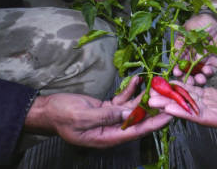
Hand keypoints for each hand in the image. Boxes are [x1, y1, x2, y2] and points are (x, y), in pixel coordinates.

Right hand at [24, 76, 170, 146]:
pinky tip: (137, 80)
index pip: (134, 132)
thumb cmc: (62, 114)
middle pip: (136, 121)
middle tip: (169, 98)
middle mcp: (110, 130)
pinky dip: (129, 91)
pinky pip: (121, 101)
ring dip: (142, 97)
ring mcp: (108, 119)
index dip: (152, 124)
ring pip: (131, 109)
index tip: (169, 116)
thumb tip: (129, 115)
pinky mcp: (105, 109)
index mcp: (105, 137)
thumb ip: (107, 116)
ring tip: (155, 85)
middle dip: (152, 110)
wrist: (47, 109)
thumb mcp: (83, 116)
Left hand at [148, 82, 216, 133]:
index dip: (182, 112)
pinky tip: (173, 81)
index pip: (198, 117)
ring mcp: (210, 105)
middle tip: (151, 99)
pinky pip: (195, 91)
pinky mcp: (212, 96)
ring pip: (188, 99)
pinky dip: (184, 86)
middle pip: (187, 108)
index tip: (167, 108)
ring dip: (172, 94)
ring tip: (157, 89)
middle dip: (169, 103)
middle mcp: (211, 114)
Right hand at [172, 13, 216, 83]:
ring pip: (199, 75)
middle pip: (188, 74)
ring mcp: (204, 62)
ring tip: (198, 79)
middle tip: (187, 82)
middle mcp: (193, 59)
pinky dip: (208, 73)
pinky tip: (206, 71)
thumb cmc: (201, 22)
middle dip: (187, 80)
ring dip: (198, 80)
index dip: (177, 70)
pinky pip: (211, 71)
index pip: (178, 64)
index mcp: (184, 52)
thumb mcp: (188, 29)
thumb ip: (181, 42)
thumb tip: (174, 55)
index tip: (176, 72)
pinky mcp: (215, 63)